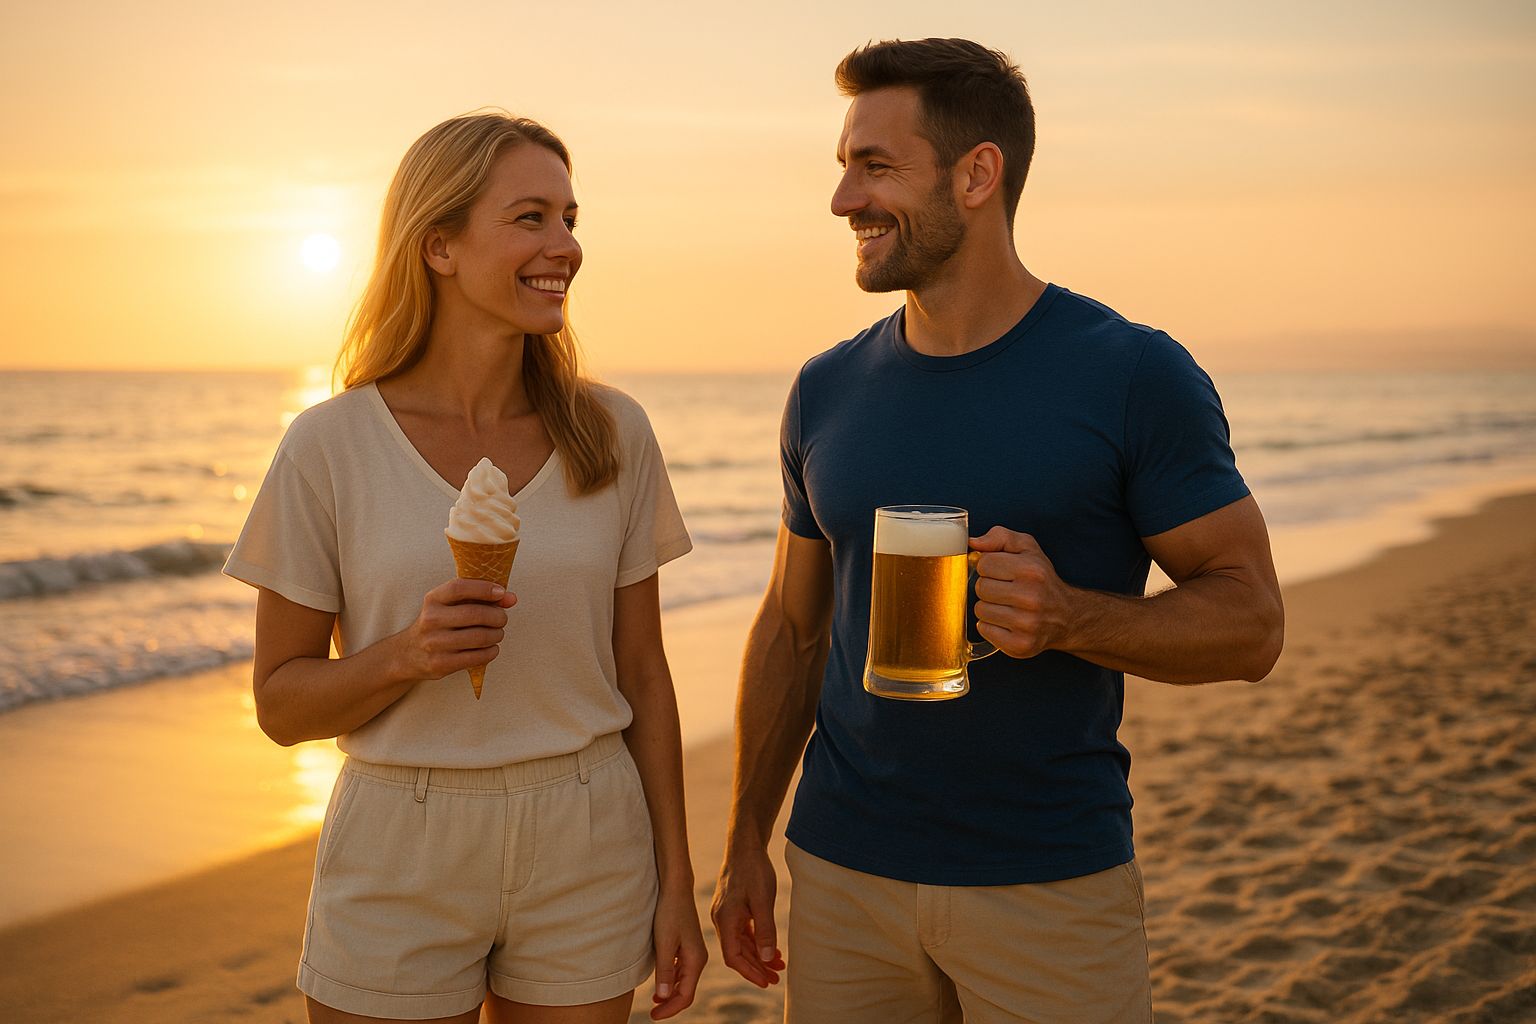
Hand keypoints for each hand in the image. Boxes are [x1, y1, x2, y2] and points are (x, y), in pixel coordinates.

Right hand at [391, 579, 516, 681]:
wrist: (408, 654)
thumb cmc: (440, 623)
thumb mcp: (451, 605)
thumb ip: (480, 598)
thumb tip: (511, 598)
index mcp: (433, 599)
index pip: (459, 587)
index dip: (484, 588)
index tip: (502, 592)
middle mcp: (430, 620)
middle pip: (474, 614)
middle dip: (497, 616)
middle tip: (502, 619)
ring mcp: (434, 644)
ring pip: (479, 637)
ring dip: (497, 635)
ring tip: (497, 634)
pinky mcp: (440, 664)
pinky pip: (477, 657)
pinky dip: (492, 651)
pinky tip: (491, 648)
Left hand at [649, 887, 706, 1019]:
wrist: (675, 888)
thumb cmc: (669, 912)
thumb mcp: (664, 943)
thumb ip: (665, 970)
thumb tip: (664, 997)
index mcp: (696, 960)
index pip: (685, 995)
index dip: (670, 1009)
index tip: (653, 1016)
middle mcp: (698, 958)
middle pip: (686, 991)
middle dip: (670, 1004)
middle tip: (652, 1014)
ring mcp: (693, 952)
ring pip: (683, 981)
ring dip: (670, 994)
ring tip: (654, 1002)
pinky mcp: (687, 946)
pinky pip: (681, 970)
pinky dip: (671, 981)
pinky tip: (660, 984)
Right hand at [710, 844, 784, 987]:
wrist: (745, 846)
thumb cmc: (754, 870)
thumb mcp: (763, 901)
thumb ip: (765, 930)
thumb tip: (768, 958)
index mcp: (725, 920)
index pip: (733, 957)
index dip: (749, 972)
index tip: (766, 982)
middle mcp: (721, 920)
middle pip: (737, 953)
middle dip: (756, 967)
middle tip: (776, 979)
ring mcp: (726, 914)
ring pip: (741, 943)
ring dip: (758, 955)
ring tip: (778, 966)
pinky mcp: (733, 908)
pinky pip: (743, 931)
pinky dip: (756, 941)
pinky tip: (771, 948)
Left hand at [969, 527, 1074, 658]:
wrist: (1067, 617)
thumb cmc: (1041, 580)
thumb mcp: (1027, 549)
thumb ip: (1000, 537)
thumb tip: (973, 543)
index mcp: (1032, 571)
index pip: (985, 564)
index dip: (990, 566)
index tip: (1003, 572)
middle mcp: (1032, 598)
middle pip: (981, 588)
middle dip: (989, 587)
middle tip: (1006, 590)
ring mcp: (1027, 624)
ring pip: (980, 610)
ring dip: (989, 607)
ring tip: (1007, 606)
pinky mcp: (1020, 645)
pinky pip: (984, 630)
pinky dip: (991, 626)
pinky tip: (1008, 622)